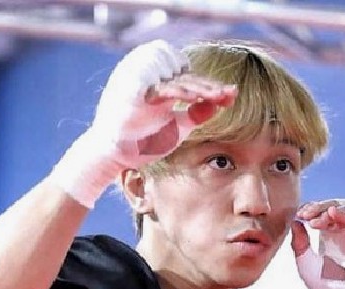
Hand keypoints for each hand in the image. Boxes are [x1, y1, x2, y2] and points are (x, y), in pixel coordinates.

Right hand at [50, 40, 237, 207]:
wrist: (113, 154)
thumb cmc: (142, 141)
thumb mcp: (176, 127)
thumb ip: (195, 114)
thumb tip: (219, 104)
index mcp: (158, 84)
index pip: (189, 80)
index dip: (210, 87)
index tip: (231, 95)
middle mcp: (149, 77)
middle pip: (186, 77)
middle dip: (209, 87)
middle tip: (230, 95)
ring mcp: (139, 81)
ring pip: (175, 79)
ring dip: (197, 86)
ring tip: (217, 95)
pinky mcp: (132, 89)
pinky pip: (160, 87)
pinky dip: (179, 91)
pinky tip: (195, 97)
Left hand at [292, 199, 344, 288]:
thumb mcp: (306, 264)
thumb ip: (299, 244)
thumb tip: (294, 222)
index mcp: (337, 234)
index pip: (324, 213)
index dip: (311, 210)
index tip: (299, 216)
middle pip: (335, 206)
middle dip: (318, 208)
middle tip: (306, 215)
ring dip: (330, 210)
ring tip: (317, 220)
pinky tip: (332, 214)